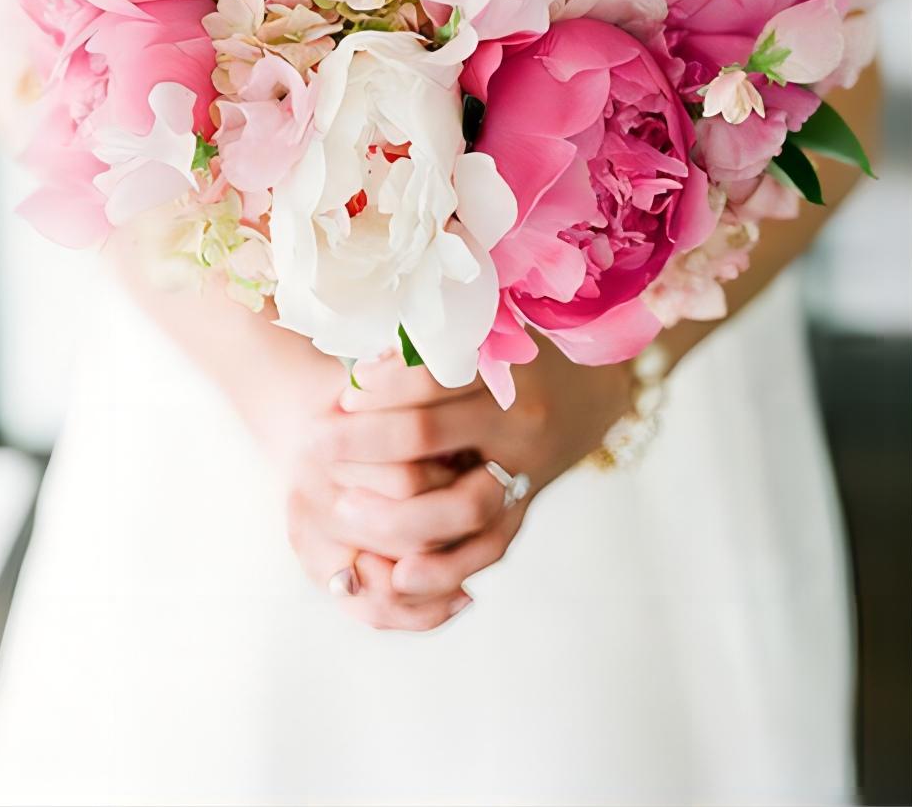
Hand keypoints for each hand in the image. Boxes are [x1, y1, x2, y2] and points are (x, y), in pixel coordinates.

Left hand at [316, 343, 633, 623]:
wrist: (593, 393)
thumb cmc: (524, 354)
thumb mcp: (489, 335)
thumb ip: (431, 347)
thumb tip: (361, 369)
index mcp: (506, 369)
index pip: (429, 377)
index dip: (380, 386)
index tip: (343, 391)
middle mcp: (518, 423)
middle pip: (429, 436)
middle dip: (365, 442)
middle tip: (318, 444)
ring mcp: (525, 473)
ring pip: (456, 507)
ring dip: (394, 513)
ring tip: (345, 509)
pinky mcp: (525, 511)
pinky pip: (485, 550)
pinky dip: (443, 568)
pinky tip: (399, 575)